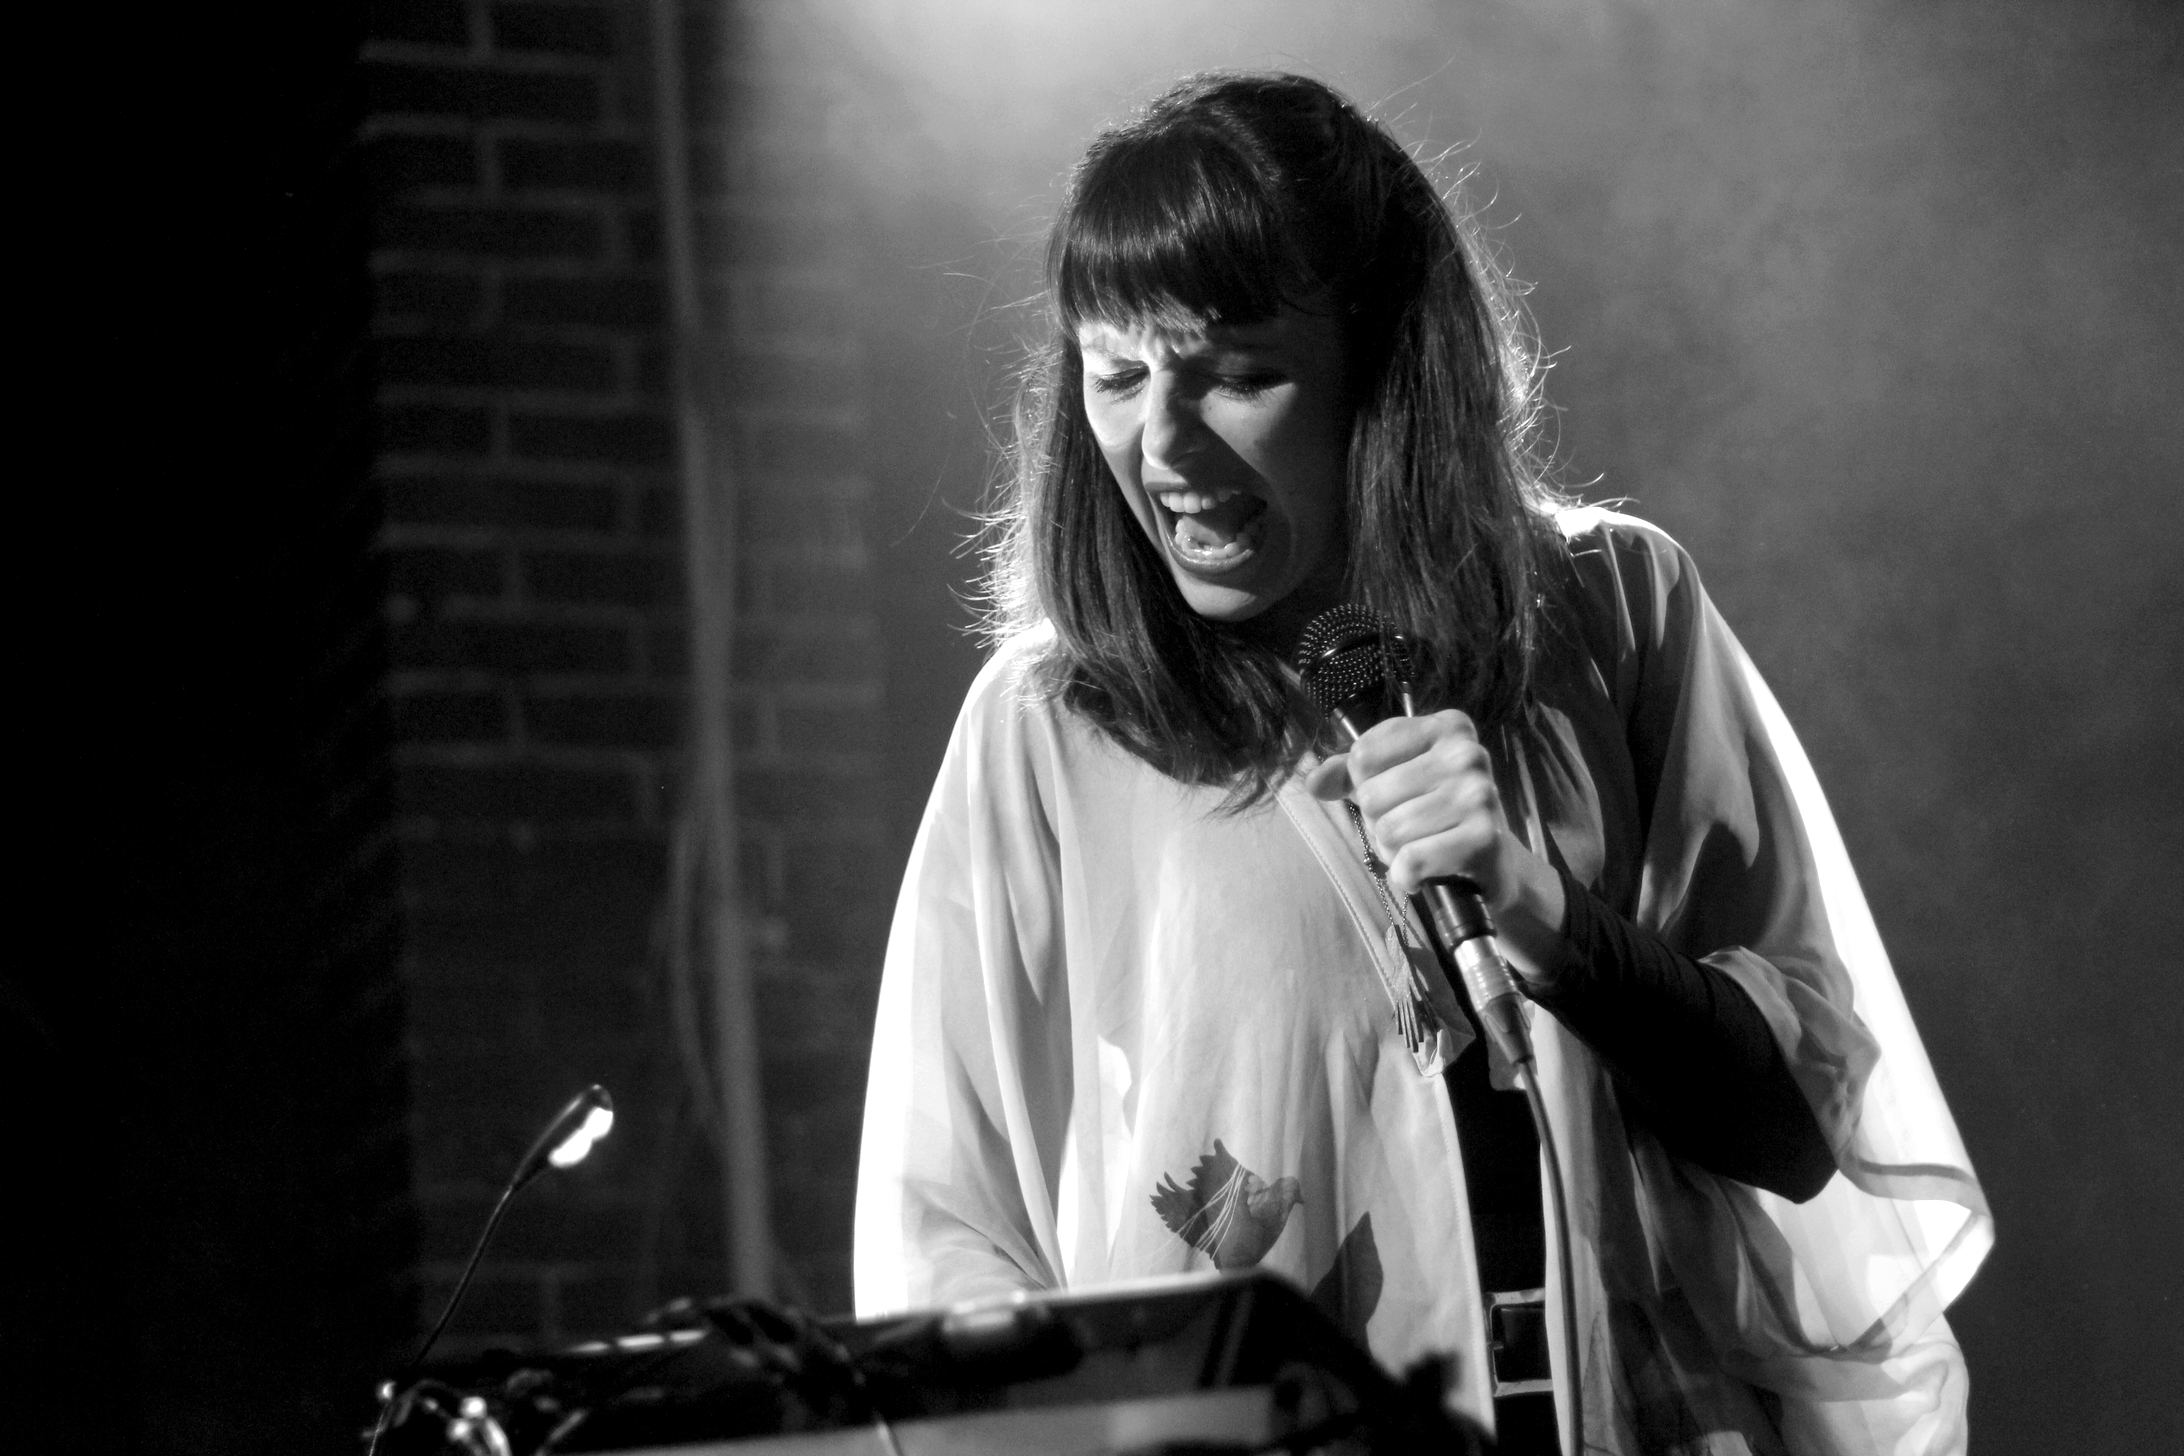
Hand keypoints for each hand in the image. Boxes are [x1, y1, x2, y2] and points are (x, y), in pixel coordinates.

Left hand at [1304, 710, 1566, 970]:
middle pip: (1372, 795)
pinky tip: (1425, 873)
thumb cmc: (1433, 814)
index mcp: (1447, 727)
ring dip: (1394, 852)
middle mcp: (1467, 753)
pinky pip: (1411, 860)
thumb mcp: (1392, 781)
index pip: (1363, 755)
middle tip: (1412, 829)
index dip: (1365, 785)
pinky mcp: (1484, 839)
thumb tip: (1313, 783)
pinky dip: (1407, 877)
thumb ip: (1348, 773)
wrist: (1490, 864)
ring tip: (1421, 848)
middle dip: (1380, 823)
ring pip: (1389, 830)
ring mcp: (1479, 795)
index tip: (1396, 795)